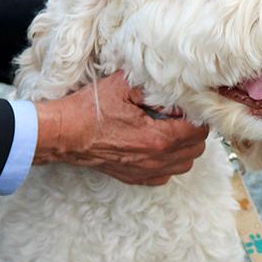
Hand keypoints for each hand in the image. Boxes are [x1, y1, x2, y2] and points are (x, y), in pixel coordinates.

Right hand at [34, 72, 208, 185]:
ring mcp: (145, 171)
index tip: (189, 103)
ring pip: (184, 164)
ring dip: (184, 147)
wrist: (64, 134)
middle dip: (194, 130)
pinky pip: (166, 175)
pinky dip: (169, 161)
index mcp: (157, 138)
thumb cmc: (89, 110)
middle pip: (196, 149)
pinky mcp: (135, 177)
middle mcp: (155, 159)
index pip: (198, 130)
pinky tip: (156, 145)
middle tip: (182, 113)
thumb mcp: (121, 86)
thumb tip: (172, 84)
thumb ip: (151, 85)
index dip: (197, 114)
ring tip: (171, 128)